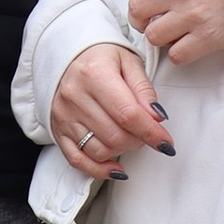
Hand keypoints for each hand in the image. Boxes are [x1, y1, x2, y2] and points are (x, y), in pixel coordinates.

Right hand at [50, 43, 174, 179]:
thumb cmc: (101, 57)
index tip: (166, 143)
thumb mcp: (128, 61)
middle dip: (139, 141)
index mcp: (95, 73)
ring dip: (122, 152)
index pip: (128, 114)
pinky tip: (116, 167)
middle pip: (115, 135)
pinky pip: (77, 159)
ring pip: (99, 150)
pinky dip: (99, 169)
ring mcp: (64, 115)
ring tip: (130, 138)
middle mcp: (75, 95)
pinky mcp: (57, 129)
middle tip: (147, 134)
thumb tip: (156, 118)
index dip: (151, 133)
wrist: (68, 54)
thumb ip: (144, 89)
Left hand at [126, 0, 223, 65]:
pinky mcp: (208, 38)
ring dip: (160, 36)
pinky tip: (189, 43)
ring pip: (153, 35)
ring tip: (172, 32)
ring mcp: (192, 15)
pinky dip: (180, 53)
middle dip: (141, 17)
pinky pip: (177, 55)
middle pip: (137, 9)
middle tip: (151, 19)